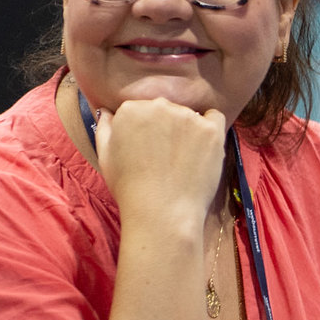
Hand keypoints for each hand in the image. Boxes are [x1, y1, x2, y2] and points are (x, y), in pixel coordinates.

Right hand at [94, 97, 226, 231]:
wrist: (162, 213)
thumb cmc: (129, 189)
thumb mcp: (105, 157)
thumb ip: (105, 128)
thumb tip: (108, 111)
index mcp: (131, 109)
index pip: (140, 109)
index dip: (144, 130)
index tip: (146, 149)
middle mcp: (160, 105)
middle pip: (165, 109)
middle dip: (165, 127)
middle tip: (165, 156)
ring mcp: (188, 116)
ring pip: (189, 115)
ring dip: (186, 130)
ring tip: (182, 159)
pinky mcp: (211, 130)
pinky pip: (214, 118)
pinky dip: (210, 128)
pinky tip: (203, 148)